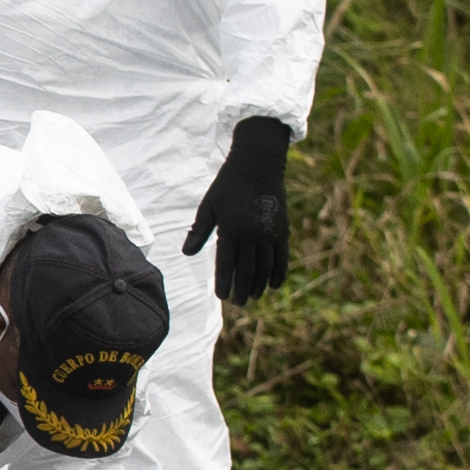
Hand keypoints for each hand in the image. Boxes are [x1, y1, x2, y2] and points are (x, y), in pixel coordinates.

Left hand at [186, 116, 294, 304]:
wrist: (257, 166)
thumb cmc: (227, 186)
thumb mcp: (208, 206)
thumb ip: (199, 231)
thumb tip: (186, 254)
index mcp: (231, 230)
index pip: (227, 264)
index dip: (224, 282)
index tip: (221, 296)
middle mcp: (252, 235)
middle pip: (247, 270)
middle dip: (242, 289)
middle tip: (237, 303)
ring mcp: (270, 233)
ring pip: (266, 267)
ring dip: (259, 284)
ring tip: (252, 297)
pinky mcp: (283, 230)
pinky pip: (282, 257)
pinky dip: (278, 273)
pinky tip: (273, 285)